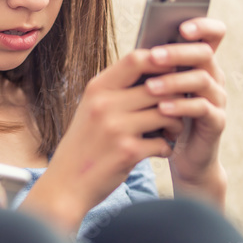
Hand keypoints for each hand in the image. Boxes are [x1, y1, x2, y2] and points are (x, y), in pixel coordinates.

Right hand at [21, 43, 194, 231]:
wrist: (66, 183)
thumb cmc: (85, 144)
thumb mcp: (92, 109)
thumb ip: (117, 90)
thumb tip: (155, 70)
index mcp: (97, 88)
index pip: (136, 58)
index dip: (161, 61)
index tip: (171, 74)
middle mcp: (105, 104)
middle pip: (159, 86)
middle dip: (176, 98)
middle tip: (176, 110)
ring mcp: (116, 127)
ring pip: (167, 113)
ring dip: (175, 124)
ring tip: (170, 132)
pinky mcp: (127, 151)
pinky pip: (163, 142)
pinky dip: (166, 148)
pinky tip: (158, 151)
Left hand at [143, 17, 227, 207]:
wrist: (177, 153)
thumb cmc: (160, 114)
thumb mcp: (153, 88)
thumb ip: (150, 69)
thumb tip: (133, 51)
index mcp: (198, 62)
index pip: (212, 34)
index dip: (202, 25)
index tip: (181, 26)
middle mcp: (212, 76)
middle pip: (204, 53)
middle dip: (178, 52)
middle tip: (154, 55)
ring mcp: (217, 98)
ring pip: (203, 80)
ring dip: (174, 81)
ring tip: (150, 87)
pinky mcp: (217, 121)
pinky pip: (203, 109)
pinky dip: (182, 106)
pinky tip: (162, 108)